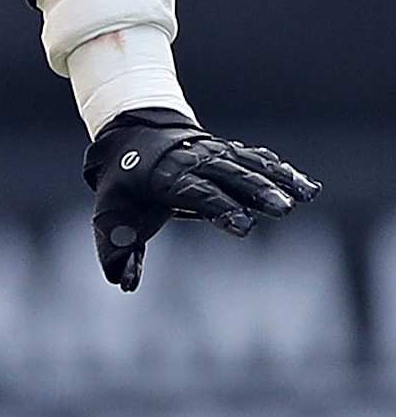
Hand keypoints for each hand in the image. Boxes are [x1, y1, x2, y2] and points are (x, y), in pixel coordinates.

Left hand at [83, 106, 319, 292]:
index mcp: (165, 176)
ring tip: (306, 195)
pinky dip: (283, 172)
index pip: (197, 192)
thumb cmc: (121, 183)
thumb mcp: (109, 215)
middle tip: (285, 210)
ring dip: (278, 180)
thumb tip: (124, 283)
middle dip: (258, 192)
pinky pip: (258, 161)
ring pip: (250, 165)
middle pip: (231, 176)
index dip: (221, 208)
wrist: (130, 133)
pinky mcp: (229, 153)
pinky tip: (307, 187)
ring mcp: (214, 154)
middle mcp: (194, 161)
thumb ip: (117, 251)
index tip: (245, 226)